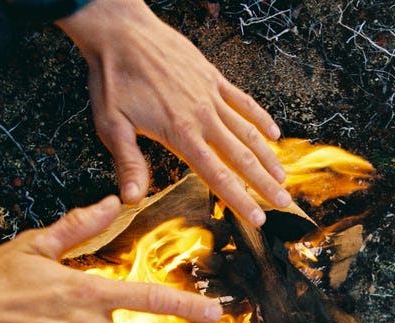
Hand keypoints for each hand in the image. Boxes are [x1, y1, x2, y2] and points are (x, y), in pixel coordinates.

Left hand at [56, 0, 290, 225]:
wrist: (121, 32)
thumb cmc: (113, 78)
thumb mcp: (112, 125)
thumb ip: (128, 163)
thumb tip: (131, 199)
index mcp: (181, 134)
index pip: (218, 175)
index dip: (239, 199)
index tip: (257, 218)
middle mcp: (203, 117)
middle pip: (242, 157)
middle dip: (264, 184)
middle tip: (282, 203)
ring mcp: (211, 96)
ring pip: (248, 132)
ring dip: (268, 156)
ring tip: (283, 176)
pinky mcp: (213, 77)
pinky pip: (243, 101)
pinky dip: (260, 118)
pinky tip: (273, 133)